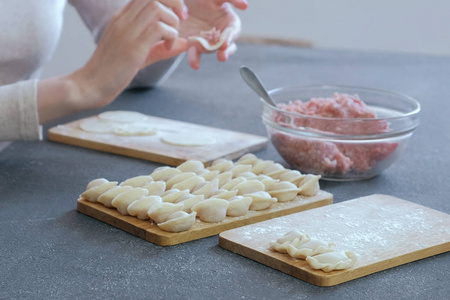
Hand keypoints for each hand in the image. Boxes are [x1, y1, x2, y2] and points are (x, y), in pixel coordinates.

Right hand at [70, 0, 189, 109]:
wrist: (91, 85)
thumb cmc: (113, 71)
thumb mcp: (139, 55)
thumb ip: (160, 48)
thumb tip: (186, 43)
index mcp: (122, 17)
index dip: (167, 1)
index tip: (177, 15)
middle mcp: (124, 19)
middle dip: (174, 3)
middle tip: (181, 20)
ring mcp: (127, 31)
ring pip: (157, 7)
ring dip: (172, 21)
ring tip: (171, 38)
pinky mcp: (133, 47)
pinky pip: (158, 29)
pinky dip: (170, 35)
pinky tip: (167, 48)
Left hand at [179, 0, 247, 68]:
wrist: (181, 6)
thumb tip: (245, 5)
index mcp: (229, 22)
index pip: (234, 32)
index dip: (231, 38)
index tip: (226, 42)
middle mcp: (220, 34)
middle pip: (227, 47)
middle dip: (225, 52)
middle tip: (222, 56)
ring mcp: (208, 41)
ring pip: (211, 51)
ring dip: (208, 53)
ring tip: (203, 53)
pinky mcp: (195, 45)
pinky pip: (196, 54)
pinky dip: (195, 60)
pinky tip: (195, 65)